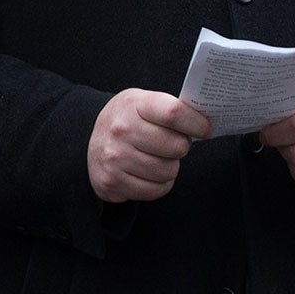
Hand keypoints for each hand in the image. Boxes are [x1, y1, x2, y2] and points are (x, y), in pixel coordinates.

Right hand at [87, 89, 211, 202]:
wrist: (88, 139)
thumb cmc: (130, 120)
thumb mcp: (147, 103)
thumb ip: (174, 109)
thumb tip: (206, 126)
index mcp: (134, 104)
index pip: (174, 113)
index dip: (197, 124)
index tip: (206, 130)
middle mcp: (121, 130)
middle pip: (176, 146)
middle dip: (182, 147)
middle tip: (174, 145)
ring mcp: (114, 158)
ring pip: (168, 171)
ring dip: (171, 167)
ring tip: (160, 158)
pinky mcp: (111, 182)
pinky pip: (155, 190)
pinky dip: (160, 184)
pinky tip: (151, 173)